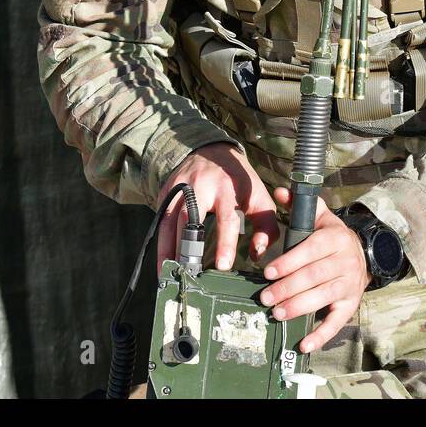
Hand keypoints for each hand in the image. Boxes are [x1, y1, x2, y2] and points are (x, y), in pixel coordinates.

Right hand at [155, 143, 279, 272]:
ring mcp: (180, 188)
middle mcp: (201, 186)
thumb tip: (256, 254)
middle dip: (188, 249)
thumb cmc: (238, 181)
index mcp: (227, 188)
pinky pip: (161, 220)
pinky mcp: (166, 191)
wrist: (210, 151)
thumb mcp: (259, 197)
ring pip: (170, 222)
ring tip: (170, 275)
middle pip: (190, 220)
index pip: (226, 218)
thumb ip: (265, 226)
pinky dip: (160, 243)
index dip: (225, 243)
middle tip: (190, 276)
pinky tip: (162, 263)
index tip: (223, 266)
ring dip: (169, 250)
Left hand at [260, 188, 369, 353]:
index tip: (268, 272)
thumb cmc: (332, 237)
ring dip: (299, 308)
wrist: (365, 254)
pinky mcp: (351, 304)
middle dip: (288, 288)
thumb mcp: (319, 217)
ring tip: (276, 314)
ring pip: (324, 297)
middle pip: (315, 277)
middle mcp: (346, 261)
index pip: (310, 251)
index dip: (289, 262)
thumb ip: (299, 204)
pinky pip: (337, 321)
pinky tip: (304, 344)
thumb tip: (279, 191)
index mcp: (335, 238)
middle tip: (265, 297)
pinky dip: (321, 335)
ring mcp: (350, 284)